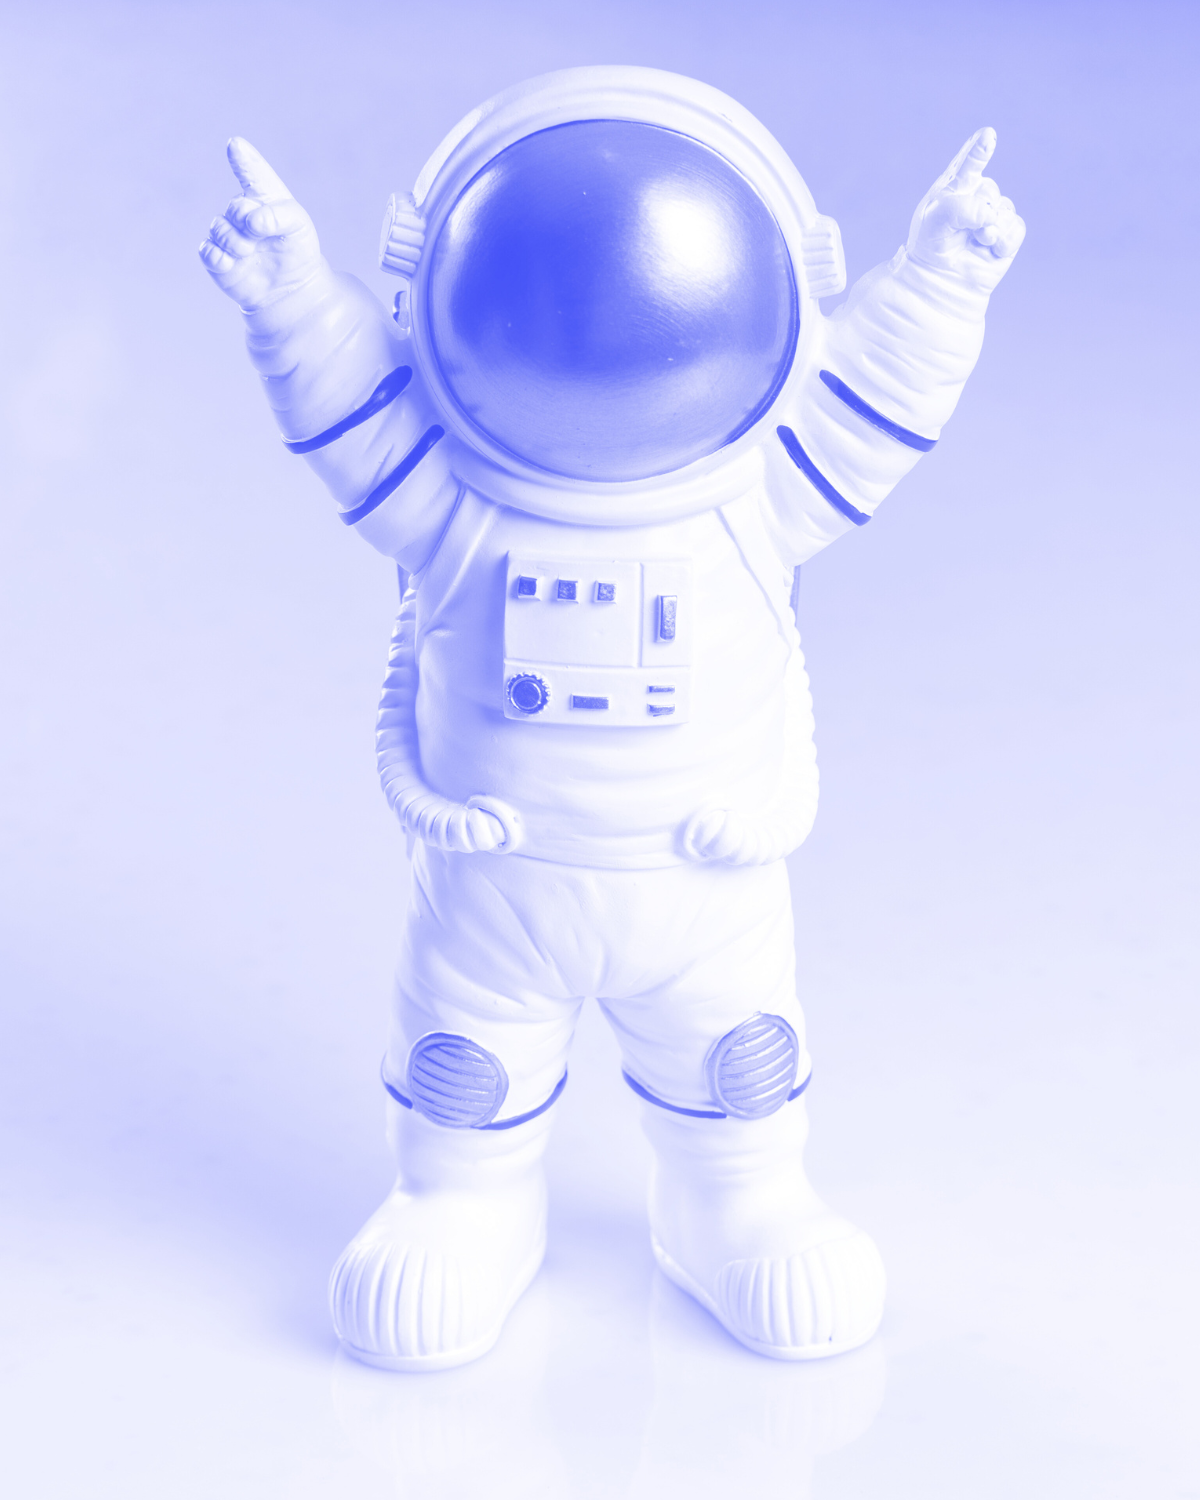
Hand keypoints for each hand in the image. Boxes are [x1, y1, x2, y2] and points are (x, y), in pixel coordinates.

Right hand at [199, 138, 323, 311]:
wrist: (291, 288)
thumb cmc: (296, 250)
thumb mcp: (299, 228)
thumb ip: (279, 215)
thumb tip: (252, 221)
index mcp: (263, 196)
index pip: (252, 173)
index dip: (243, 160)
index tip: (235, 145)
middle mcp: (241, 211)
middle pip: (236, 208)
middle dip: (248, 223)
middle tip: (260, 237)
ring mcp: (226, 233)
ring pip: (219, 229)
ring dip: (236, 243)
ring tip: (251, 252)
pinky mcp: (216, 257)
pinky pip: (207, 252)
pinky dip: (219, 258)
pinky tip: (231, 264)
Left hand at [906, 128, 1025, 287]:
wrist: (940, 281)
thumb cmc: (932, 247)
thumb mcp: (934, 223)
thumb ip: (959, 208)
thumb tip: (991, 213)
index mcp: (956, 185)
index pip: (969, 162)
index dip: (979, 149)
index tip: (987, 135)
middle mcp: (977, 195)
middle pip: (989, 191)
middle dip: (977, 213)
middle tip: (961, 232)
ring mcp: (994, 213)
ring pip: (1004, 210)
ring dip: (990, 230)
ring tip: (975, 241)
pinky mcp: (1008, 233)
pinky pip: (1016, 228)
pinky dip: (1003, 241)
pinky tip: (990, 249)